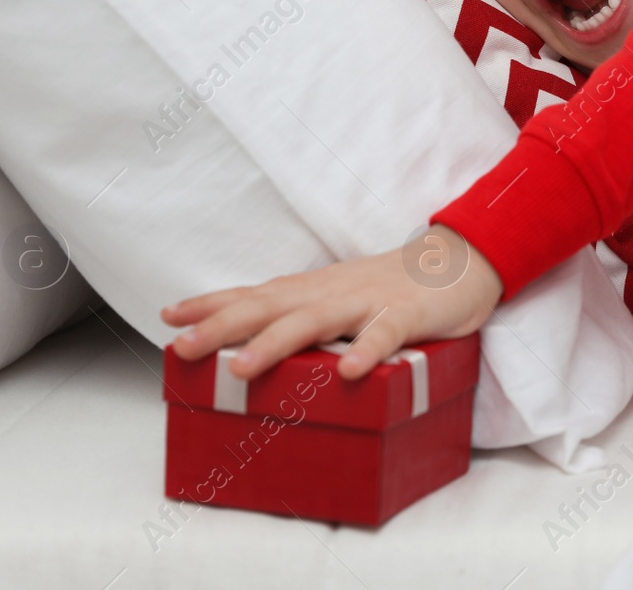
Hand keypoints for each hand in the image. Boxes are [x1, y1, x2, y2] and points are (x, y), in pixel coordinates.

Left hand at [160, 224, 500, 380]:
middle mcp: (333, 292)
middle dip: (223, 326)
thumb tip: (259, 345)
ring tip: (241, 368)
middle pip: (270, 306)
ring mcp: (369, 301)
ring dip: (276, 342)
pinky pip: (385, 335)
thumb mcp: (345, 298)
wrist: (463, 260)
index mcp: (316, 290)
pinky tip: (348, 372)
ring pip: (315, 320)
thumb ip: (309, 317)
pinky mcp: (408, 315)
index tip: (170, 315)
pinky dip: (366, 351)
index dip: (213, 303)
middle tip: (183, 347)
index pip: (255, 294)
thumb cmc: (395, 288)